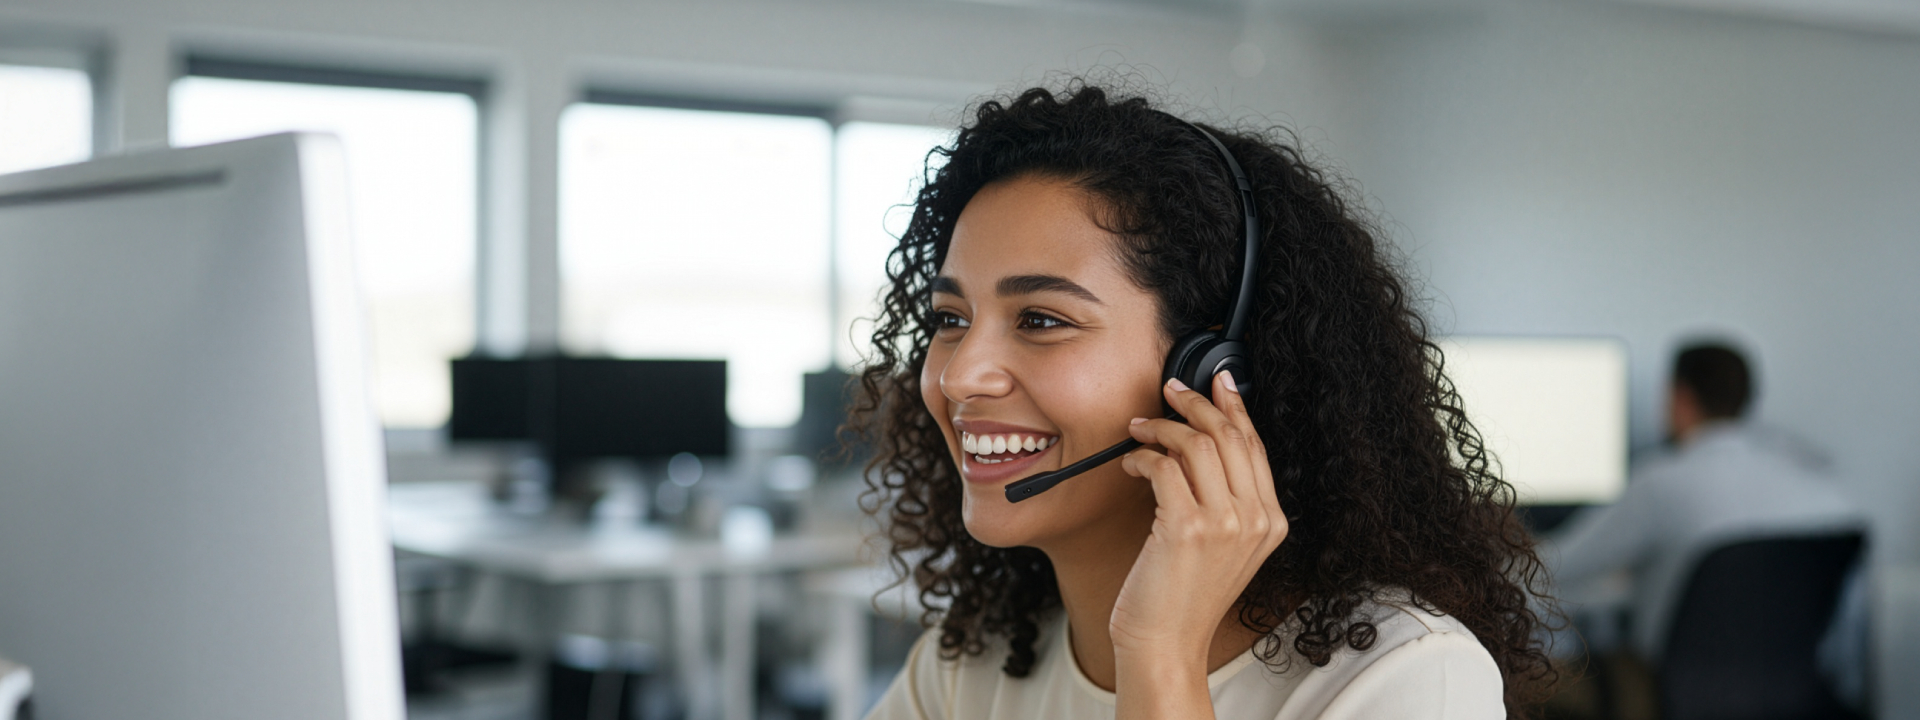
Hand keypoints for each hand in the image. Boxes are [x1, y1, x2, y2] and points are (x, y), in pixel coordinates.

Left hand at [1110, 371, 1287, 664]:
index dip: (1235, 406)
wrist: (1166, 642)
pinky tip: (1131, 463)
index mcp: (1272, 522)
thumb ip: (1225, 499)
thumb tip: (1201, 440)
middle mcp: (1257, 520)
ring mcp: (1227, 524)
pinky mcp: (1189, 528)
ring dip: (1162, 428)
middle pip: (1232, 436)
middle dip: (1197, 403)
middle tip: (1169, 390)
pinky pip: (1164, 466)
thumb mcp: (1222, 545)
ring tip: (1140, 431)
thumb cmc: (1183, 596)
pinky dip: (1142, 456)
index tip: (1218, 381)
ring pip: (1199, 444)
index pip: (1256, 446)